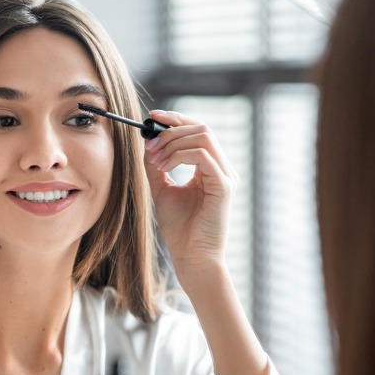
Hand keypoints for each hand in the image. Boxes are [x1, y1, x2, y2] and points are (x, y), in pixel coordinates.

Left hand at [143, 110, 238, 283]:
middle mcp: (222, 169)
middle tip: (149, 144)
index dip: (176, 119)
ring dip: (173, 142)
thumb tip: (148, 142)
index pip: (198, 131)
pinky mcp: (223, 187)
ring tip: (155, 160)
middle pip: (202, 128)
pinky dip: (179, 156)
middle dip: (171, 130)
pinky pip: (203, 156)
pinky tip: (164, 167)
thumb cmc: (180, 230)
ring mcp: (226, 177)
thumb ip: (157, 166)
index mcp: (211, 169)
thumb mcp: (163, 190)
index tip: (152, 117)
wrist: (191, 258)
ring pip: (203, 136)